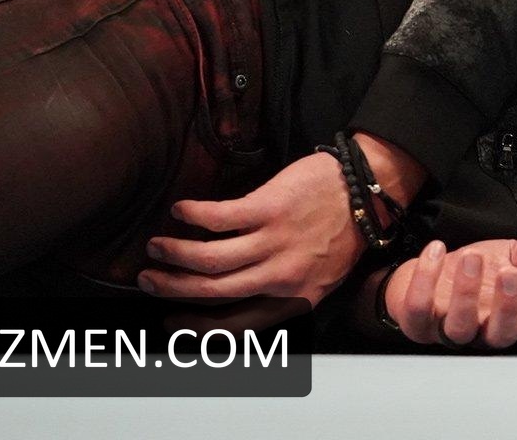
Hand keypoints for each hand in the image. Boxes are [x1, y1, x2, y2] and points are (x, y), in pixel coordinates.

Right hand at [140, 151, 363, 305]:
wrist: (366, 189)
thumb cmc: (344, 229)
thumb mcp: (322, 273)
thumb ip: (285, 288)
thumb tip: (242, 296)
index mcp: (296, 298)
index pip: (238, 325)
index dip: (197, 327)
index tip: (172, 320)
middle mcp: (282, 276)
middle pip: (214, 292)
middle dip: (174, 289)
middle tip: (149, 280)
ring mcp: (274, 242)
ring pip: (210, 259)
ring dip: (175, 254)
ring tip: (156, 246)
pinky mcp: (268, 209)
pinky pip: (217, 218)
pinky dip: (193, 215)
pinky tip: (180, 209)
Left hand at [386, 235, 516, 349]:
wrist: (436, 272)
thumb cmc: (482, 272)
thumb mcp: (514, 257)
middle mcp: (486, 331)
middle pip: (502, 336)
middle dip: (508, 306)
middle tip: (510, 272)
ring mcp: (451, 332)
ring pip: (460, 327)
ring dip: (466, 293)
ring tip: (472, 258)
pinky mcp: (418, 324)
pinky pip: (419, 309)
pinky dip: (425, 279)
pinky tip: (436, 250)